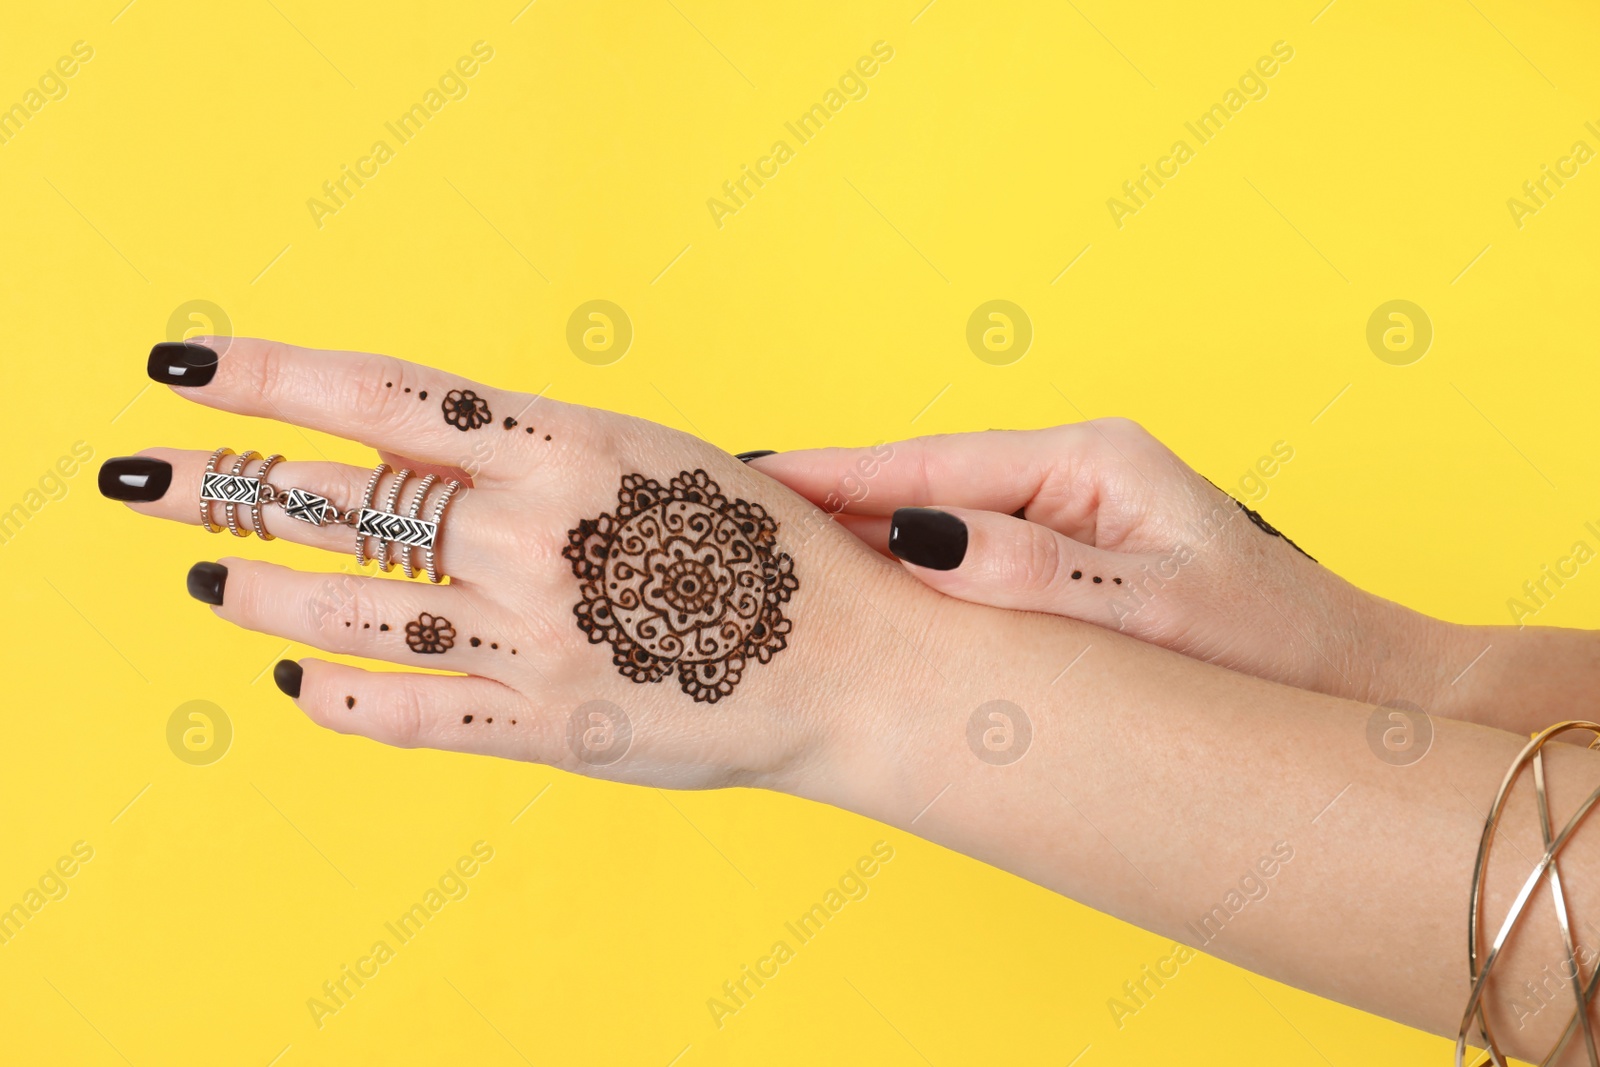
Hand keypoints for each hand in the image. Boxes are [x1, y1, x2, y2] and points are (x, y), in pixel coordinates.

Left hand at [104, 337, 922, 792]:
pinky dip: (331, 693)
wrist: (850, 660)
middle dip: (219, 485)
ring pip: (345, 610)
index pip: (386, 398)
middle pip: (338, 502)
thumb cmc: (759, 543)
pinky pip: (403, 714)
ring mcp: (535, 638)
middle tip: (136, 477)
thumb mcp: (647, 453)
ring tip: (205, 573)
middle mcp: (537, 537)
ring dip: (255, 586)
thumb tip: (393, 443)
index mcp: (569, 448)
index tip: (185, 369)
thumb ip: (526, 446)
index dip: (272, 379)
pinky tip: (293, 673)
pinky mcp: (545, 727)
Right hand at [747, 420, 1455, 707]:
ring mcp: (1067, 518)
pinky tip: (861, 593)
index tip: (752, 478)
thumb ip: (1034, 572)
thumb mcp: (1155, 606)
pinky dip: (909, 576)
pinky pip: (966, 564)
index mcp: (1088, 461)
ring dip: (863, 541)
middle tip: (730, 520)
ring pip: (938, 526)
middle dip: (831, 504)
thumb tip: (918, 540)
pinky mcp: (1068, 563)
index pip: (932, 465)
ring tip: (772, 555)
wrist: (1351, 687)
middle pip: (922, 485)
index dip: (836, 477)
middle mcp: (1069, 476)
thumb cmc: (1270, 647)